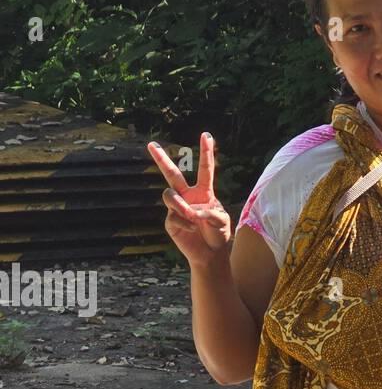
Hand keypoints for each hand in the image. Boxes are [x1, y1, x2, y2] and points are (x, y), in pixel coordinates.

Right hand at [147, 132, 232, 268]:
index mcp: (203, 192)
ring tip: (192, 216)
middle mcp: (187, 196)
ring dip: (180, 205)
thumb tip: (193, 210)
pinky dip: (185, 223)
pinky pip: (173, 216)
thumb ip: (213, 212)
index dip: (206, 152)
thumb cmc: (219, 234)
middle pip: (172, 174)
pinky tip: (193, 230)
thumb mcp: (223, 221)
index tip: (207, 135)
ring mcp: (177, 208)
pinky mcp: (171, 221)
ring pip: (169, 195)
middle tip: (151, 144)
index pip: (205, 169)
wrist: (210, 254)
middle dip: (161, 159)